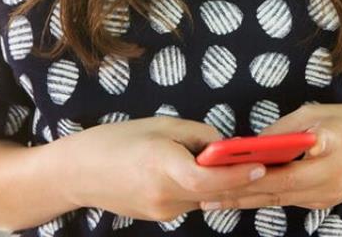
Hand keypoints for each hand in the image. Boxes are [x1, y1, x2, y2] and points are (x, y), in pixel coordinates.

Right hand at [65, 116, 267, 221]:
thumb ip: (198, 135)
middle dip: (239, 176)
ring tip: (237, 161)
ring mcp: (161, 211)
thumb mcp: (161, 125)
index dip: (238, 174)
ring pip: (204, 196)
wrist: (76, 173)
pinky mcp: (159, 216)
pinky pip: (190, 199)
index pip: (208, 179)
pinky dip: (201, 185)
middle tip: (265, 159)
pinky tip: (200, 170)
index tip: (261, 165)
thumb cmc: (117, 140)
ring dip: (220, 180)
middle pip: (213, 190)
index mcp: (161, 167)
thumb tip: (228, 147)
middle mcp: (163, 196)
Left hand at [197, 104, 341, 211]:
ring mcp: (328, 196)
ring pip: (279, 199)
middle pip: (276, 189)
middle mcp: (330, 178)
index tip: (226, 164)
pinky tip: (240, 197)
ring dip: (246, 200)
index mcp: (332, 147)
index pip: (289, 163)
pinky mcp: (325, 203)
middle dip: (238, 191)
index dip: (255, 167)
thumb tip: (252, 143)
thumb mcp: (322, 112)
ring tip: (212, 200)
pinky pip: (289, 200)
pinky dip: (264, 198)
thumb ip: (287, 128)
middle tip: (204, 191)